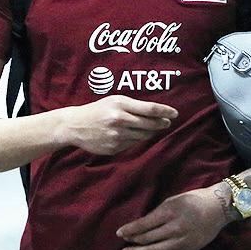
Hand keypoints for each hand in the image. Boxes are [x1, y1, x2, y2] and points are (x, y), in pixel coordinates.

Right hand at [60, 95, 177, 155]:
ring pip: (143, 136)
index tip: (175, 113)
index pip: (150, 109)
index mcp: (121, 104)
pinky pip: (132, 144)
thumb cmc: (98, 110)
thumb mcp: (115, 101)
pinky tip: (130, 135)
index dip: (165, 112)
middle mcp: (120, 120)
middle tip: (167, 122)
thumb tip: (157, 114)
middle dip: (161, 123)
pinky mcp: (114, 148)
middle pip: (150, 124)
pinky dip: (135, 140)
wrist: (75, 125)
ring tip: (149, 128)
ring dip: (150, 132)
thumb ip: (134, 106)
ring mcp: (117, 135)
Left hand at [116, 184, 232, 249]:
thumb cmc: (194, 200)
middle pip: (149, 239)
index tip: (119, 233)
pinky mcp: (188, 249)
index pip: (145, 224)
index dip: (130, 230)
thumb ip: (158, 214)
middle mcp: (176, 228)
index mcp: (171, 212)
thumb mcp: (174, 201)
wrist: (219, 208)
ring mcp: (183, 240)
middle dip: (133, 243)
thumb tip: (141, 227)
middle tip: (123, 247)